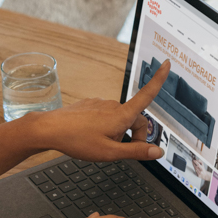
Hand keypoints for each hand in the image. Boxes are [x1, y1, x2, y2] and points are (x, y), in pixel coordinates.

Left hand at [31, 59, 171, 161]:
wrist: (50, 129)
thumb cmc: (77, 140)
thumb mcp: (110, 153)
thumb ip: (136, 152)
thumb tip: (157, 152)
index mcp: (121, 115)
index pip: (146, 95)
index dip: (158, 80)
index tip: (167, 64)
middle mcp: (113, 105)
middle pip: (135, 119)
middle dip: (135, 135)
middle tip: (120, 152)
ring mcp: (101, 104)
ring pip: (119, 119)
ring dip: (118, 132)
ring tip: (100, 144)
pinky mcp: (91, 105)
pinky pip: (106, 116)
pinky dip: (106, 127)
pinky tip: (91, 136)